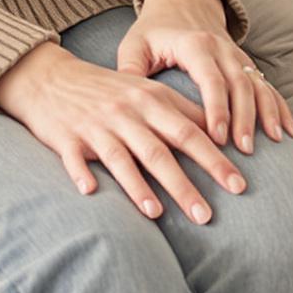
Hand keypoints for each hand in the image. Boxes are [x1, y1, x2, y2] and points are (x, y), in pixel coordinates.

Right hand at [0, 40, 250, 225]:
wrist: (52, 77)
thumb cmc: (108, 90)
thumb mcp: (146, 91)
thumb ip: (180, 112)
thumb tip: (222, 136)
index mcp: (151, 99)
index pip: (191, 131)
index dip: (216, 158)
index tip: (240, 185)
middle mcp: (127, 111)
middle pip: (162, 149)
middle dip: (186, 183)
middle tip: (209, 215)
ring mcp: (96, 124)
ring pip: (123, 158)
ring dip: (141, 188)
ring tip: (160, 215)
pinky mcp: (66, 137)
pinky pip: (75, 158)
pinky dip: (82, 173)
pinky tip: (90, 192)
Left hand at [116, 0, 292, 158]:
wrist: (181, 0)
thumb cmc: (154, 29)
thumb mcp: (135, 44)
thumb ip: (130, 71)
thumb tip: (121, 104)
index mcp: (195, 44)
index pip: (210, 78)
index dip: (216, 108)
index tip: (217, 137)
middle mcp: (222, 48)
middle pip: (240, 84)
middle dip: (245, 118)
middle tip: (244, 150)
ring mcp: (238, 56)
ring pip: (258, 85)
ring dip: (268, 113)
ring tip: (274, 142)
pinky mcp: (247, 64)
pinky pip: (268, 86)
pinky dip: (282, 108)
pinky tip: (290, 132)